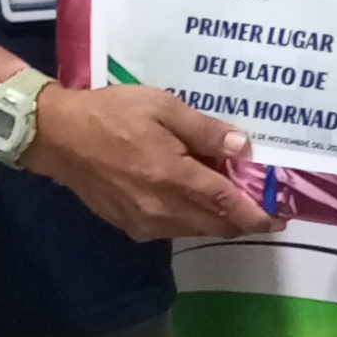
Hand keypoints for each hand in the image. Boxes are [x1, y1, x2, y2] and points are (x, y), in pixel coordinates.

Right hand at [31, 80, 280, 240]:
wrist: (57, 136)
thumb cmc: (111, 114)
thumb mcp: (162, 106)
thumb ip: (204, 130)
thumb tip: (242, 148)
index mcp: (173, 178)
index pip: (227, 206)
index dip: (257, 214)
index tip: (279, 215)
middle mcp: (162, 208)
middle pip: (215, 225)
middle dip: (242, 219)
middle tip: (260, 204)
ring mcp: (144, 222)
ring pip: (195, 229)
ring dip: (216, 219)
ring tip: (228, 197)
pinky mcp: (130, 226)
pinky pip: (172, 229)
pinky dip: (190, 218)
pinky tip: (191, 198)